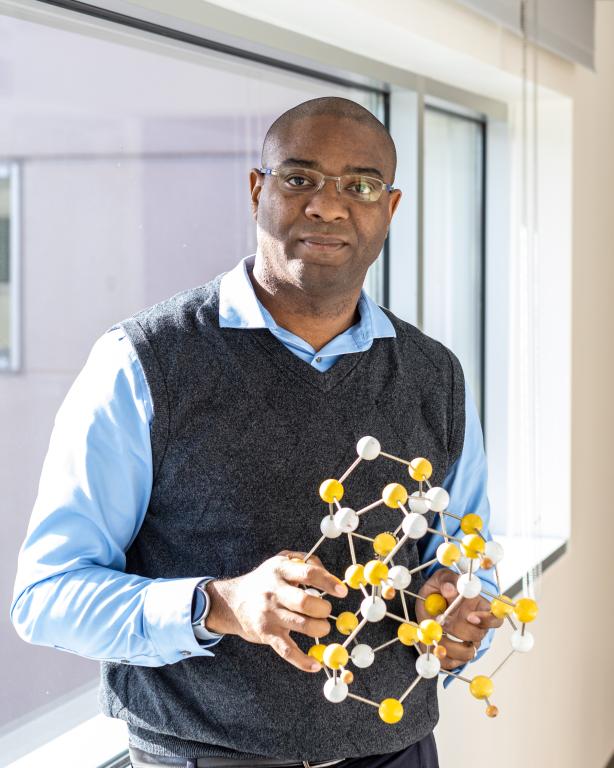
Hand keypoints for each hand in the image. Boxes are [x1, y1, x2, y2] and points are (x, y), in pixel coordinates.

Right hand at [205, 550, 347, 672]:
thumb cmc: (265, 580)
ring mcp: (269, 614)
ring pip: (302, 625)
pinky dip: (302, 661)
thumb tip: (331, 575)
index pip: (308, 573)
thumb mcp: (281, 560)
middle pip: (305, 602)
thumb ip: (306, 561)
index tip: (342, 591)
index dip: (328, 582)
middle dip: (324, 610)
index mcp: (280, 569)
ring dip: (320, 629)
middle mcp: (273, 591)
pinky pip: (287, 650)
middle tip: (327, 612)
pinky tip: (315, 665)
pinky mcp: (266, 634)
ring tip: (322, 627)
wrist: (232, 602)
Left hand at [415, 567, 502, 669]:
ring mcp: (468, 642)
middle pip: (477, 636)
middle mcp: (477, 627)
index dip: (486, 619)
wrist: (428, 601)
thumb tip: (450, 589)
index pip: (496, 619)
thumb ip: (447, 581)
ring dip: (449, 646)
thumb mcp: (442, 578)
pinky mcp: (455, 655)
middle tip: (441, 620)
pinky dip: (441, 658)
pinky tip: (432, 646)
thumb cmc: (440, 588)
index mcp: (480, 608)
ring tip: (435, 634)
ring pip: (467, 653)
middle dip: (457, 628)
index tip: (470, 616)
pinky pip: (452, 664)